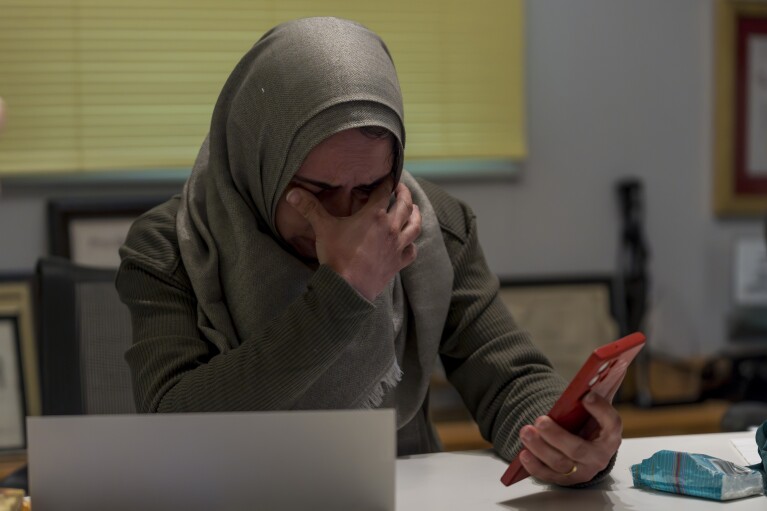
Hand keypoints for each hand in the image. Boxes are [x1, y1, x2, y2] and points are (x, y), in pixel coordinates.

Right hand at [286, 179, 420, 300]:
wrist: (347, 288)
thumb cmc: (336, 256)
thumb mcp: (322, 228)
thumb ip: (309, 208)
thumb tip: (292, 192)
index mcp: (374, 215)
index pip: (385, 191)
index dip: (388, 182)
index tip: (390, 177)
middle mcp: (390, 227)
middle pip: (405, 205)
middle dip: (405, 194)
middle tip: (402, 189)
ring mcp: (396, 246)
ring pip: (415, 226)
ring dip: (416, 215)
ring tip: (414, 209)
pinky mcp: (398, 263)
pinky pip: (412, 251)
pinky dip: (412, 245)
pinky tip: (409, 244)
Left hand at [517, 392, 621, 485]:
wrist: (587, 450)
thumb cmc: (590, 423)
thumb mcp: (596, 408)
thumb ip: (602, 389)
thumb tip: (611, 364)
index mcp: (610, 435)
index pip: (612, 423)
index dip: (601, 410)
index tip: (586, 396)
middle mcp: (598, 457)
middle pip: (577, 449)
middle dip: (557, 435)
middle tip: (540, 420)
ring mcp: (582, 471)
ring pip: (560, 463)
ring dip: (540, 448)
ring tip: (525, 431)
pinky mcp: (565, 480)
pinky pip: (549, 476)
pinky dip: (535, 466)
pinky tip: (523, 453)